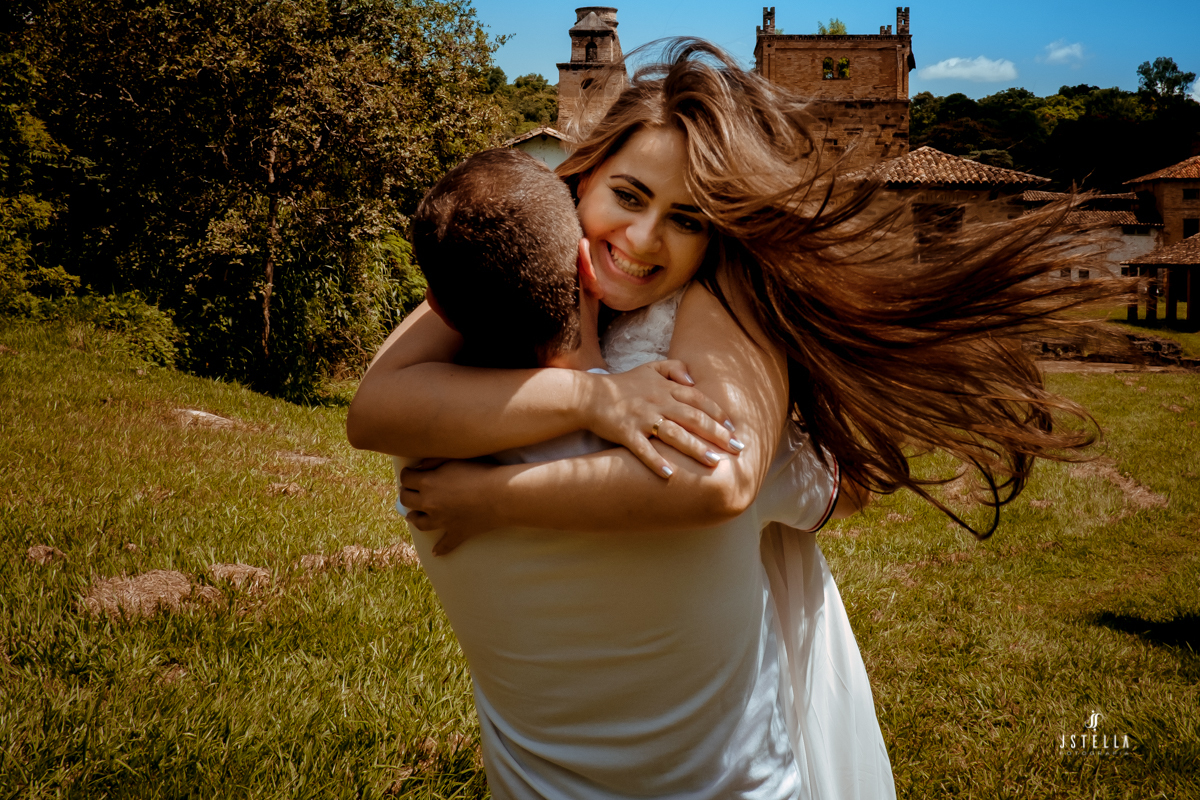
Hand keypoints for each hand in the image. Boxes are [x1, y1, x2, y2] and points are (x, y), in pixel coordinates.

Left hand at [399, 459, 500, 554]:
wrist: (501, 494)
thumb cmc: (480, 471)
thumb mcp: (454, 458)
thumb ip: (433, 461)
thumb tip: (419, 467)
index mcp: (428, 483)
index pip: (406, 478)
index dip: (407, 474)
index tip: (410, 473)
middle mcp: (430, 503)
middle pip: (407, 500)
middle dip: (406, 493)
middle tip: (410, 490)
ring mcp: (442, 521)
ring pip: (419, 522)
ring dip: (414, 517)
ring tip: (413, 515)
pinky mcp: (457, 532)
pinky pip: (445, 544)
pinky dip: (440, 550)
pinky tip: (436, 553)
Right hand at [584, 360, 744, 477]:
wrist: (589, 395)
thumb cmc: (622, 384)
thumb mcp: (650, 368)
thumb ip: (674, 368)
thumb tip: (695, 380)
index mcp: (665, 388)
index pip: (698, 400)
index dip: (717, 414)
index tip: (733, 428)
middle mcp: (658, 403)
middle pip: (693, 419)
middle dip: (717, 434)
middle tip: (737, 449)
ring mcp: (642, 418)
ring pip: (674, 434)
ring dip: (695, 448)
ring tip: (714, 462)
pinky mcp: (626, 432)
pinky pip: (643, 449)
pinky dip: (656, 462)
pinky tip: (670, 475)